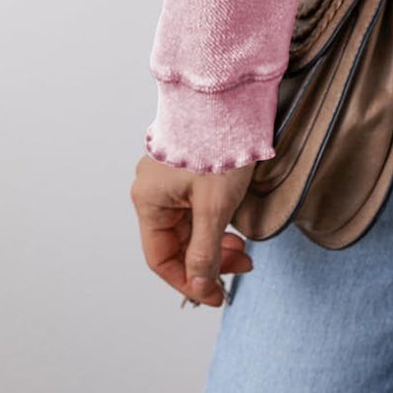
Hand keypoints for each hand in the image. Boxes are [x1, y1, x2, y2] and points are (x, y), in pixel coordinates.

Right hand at [131, 154, 257, 307]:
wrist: (231, 97)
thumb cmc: (219, 145)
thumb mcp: (215, 207)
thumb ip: (205, 252)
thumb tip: (201, 288)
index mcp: (148, 200)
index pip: (161, 258)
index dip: (189, 282)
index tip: (216, 294)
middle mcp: (153, 190)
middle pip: (178, 242)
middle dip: (210, 259)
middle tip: (243, 264)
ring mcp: (170, 177)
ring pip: (189, 225)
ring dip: (215, 240)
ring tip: (244, 247)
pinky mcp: (188, 167)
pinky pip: (195, 206)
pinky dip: (214, 220)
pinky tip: (234, 224)